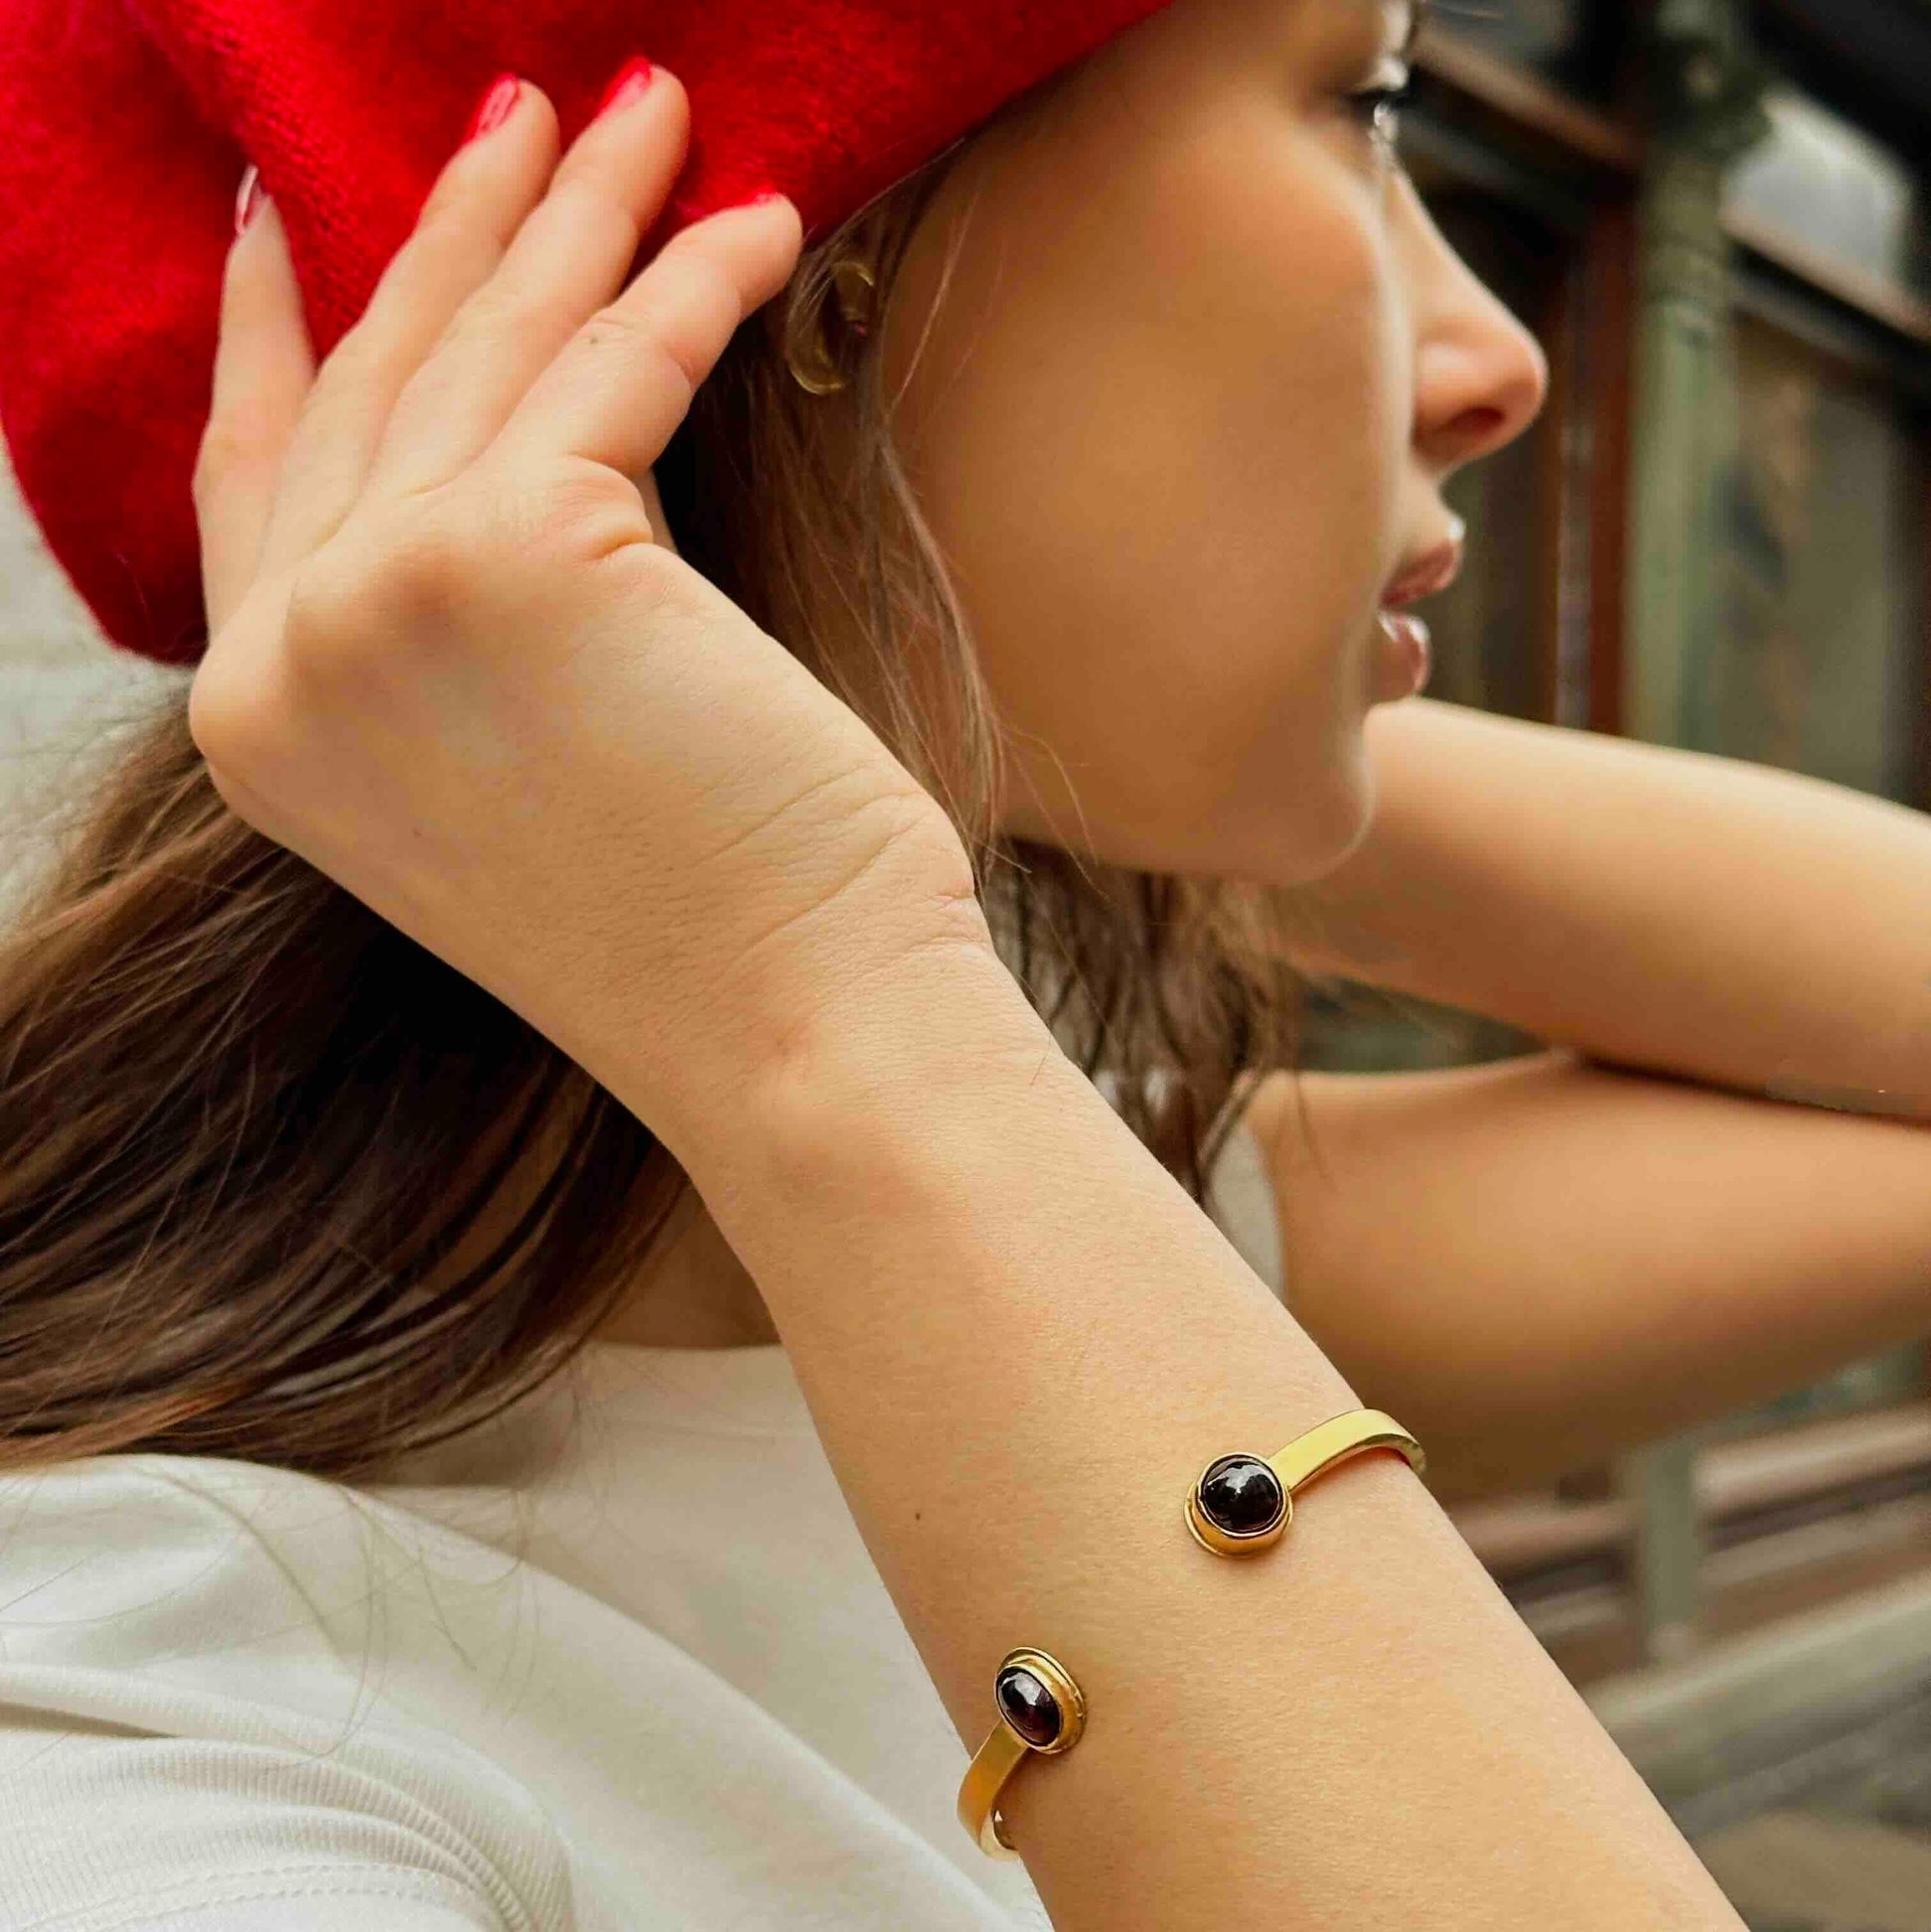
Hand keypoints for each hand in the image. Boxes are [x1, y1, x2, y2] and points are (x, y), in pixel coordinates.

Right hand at [188, 67, 988, 1148]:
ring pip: (489, 351)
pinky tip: (763, 225)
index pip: (251, 475)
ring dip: (579, 215)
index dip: (276, 330)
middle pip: (373, 384)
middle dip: (454, 228)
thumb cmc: (702, 926)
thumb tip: (524, 456)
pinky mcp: (517, 550)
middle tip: (529, 115)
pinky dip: (699, 285)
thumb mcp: (517, 766)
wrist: (798, 1039)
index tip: (293, 216)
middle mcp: (283, 659)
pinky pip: (618, 366)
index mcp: (262, 728)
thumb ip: (459, 625)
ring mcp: (378, 602)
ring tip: (653, 117)